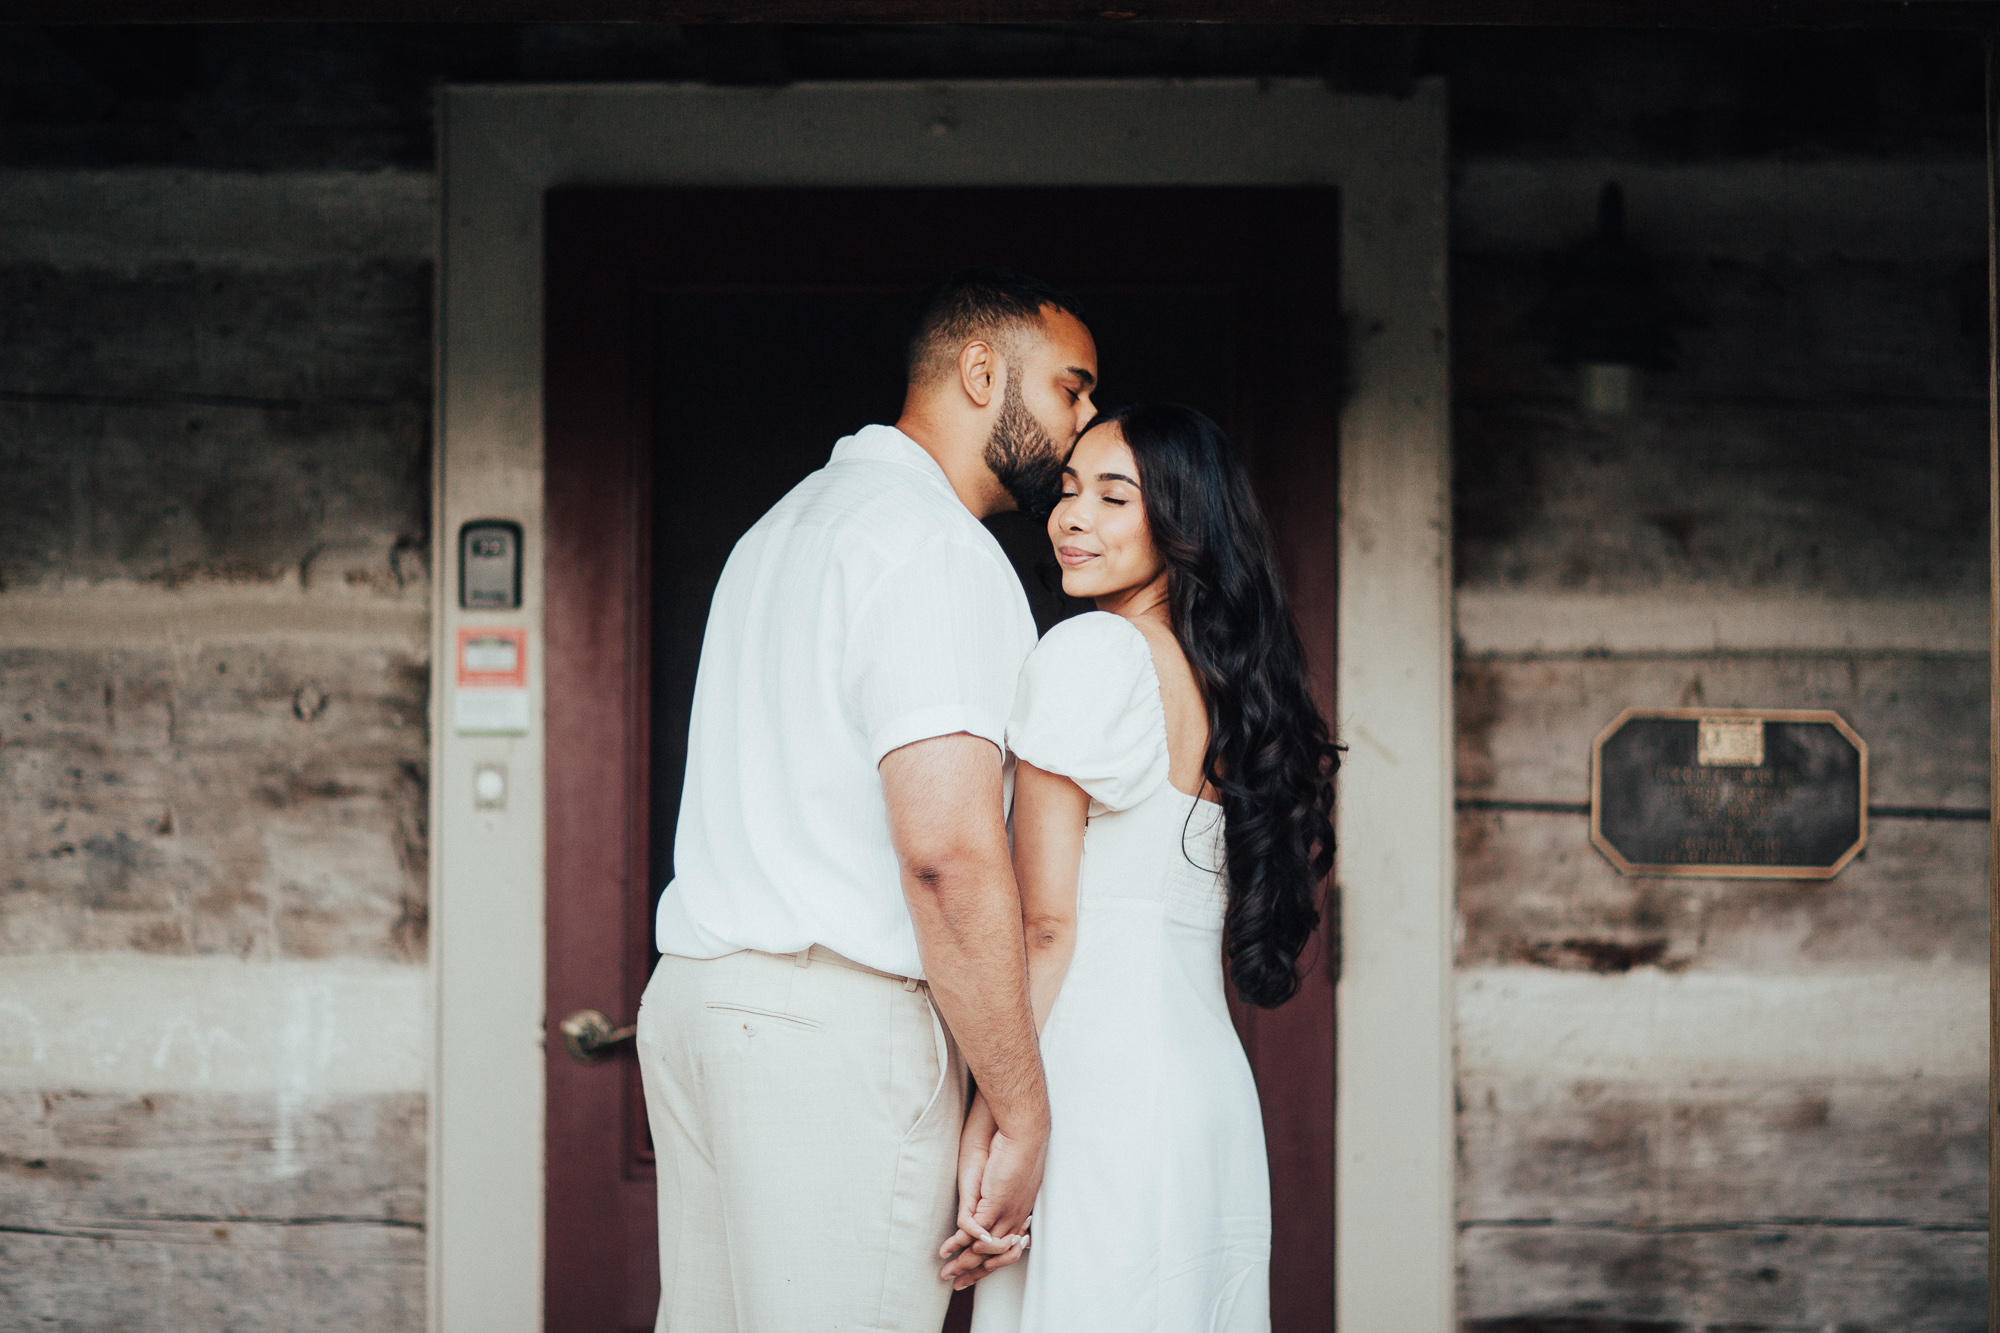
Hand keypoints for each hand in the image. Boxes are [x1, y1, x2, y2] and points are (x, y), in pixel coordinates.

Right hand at [938, 1097, 1044, 1288]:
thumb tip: (988, 1196)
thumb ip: (994, 1190)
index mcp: (1021, 1209)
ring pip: (984, 1249)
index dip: (988, 1262)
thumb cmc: (1013, 1144)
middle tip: (956, 1284)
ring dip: (963, 1263)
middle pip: (994, 1256)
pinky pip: (976, 1231)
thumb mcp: (1001, 1172)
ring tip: (946, 1272)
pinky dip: (959, 1243)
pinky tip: (947, 1250)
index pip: (1004, 1247)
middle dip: (973, 1272)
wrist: (1023, 1129)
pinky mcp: (995, 1204)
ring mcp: (1006, 1212)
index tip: (973, 1272)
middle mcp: (1016, 1216)